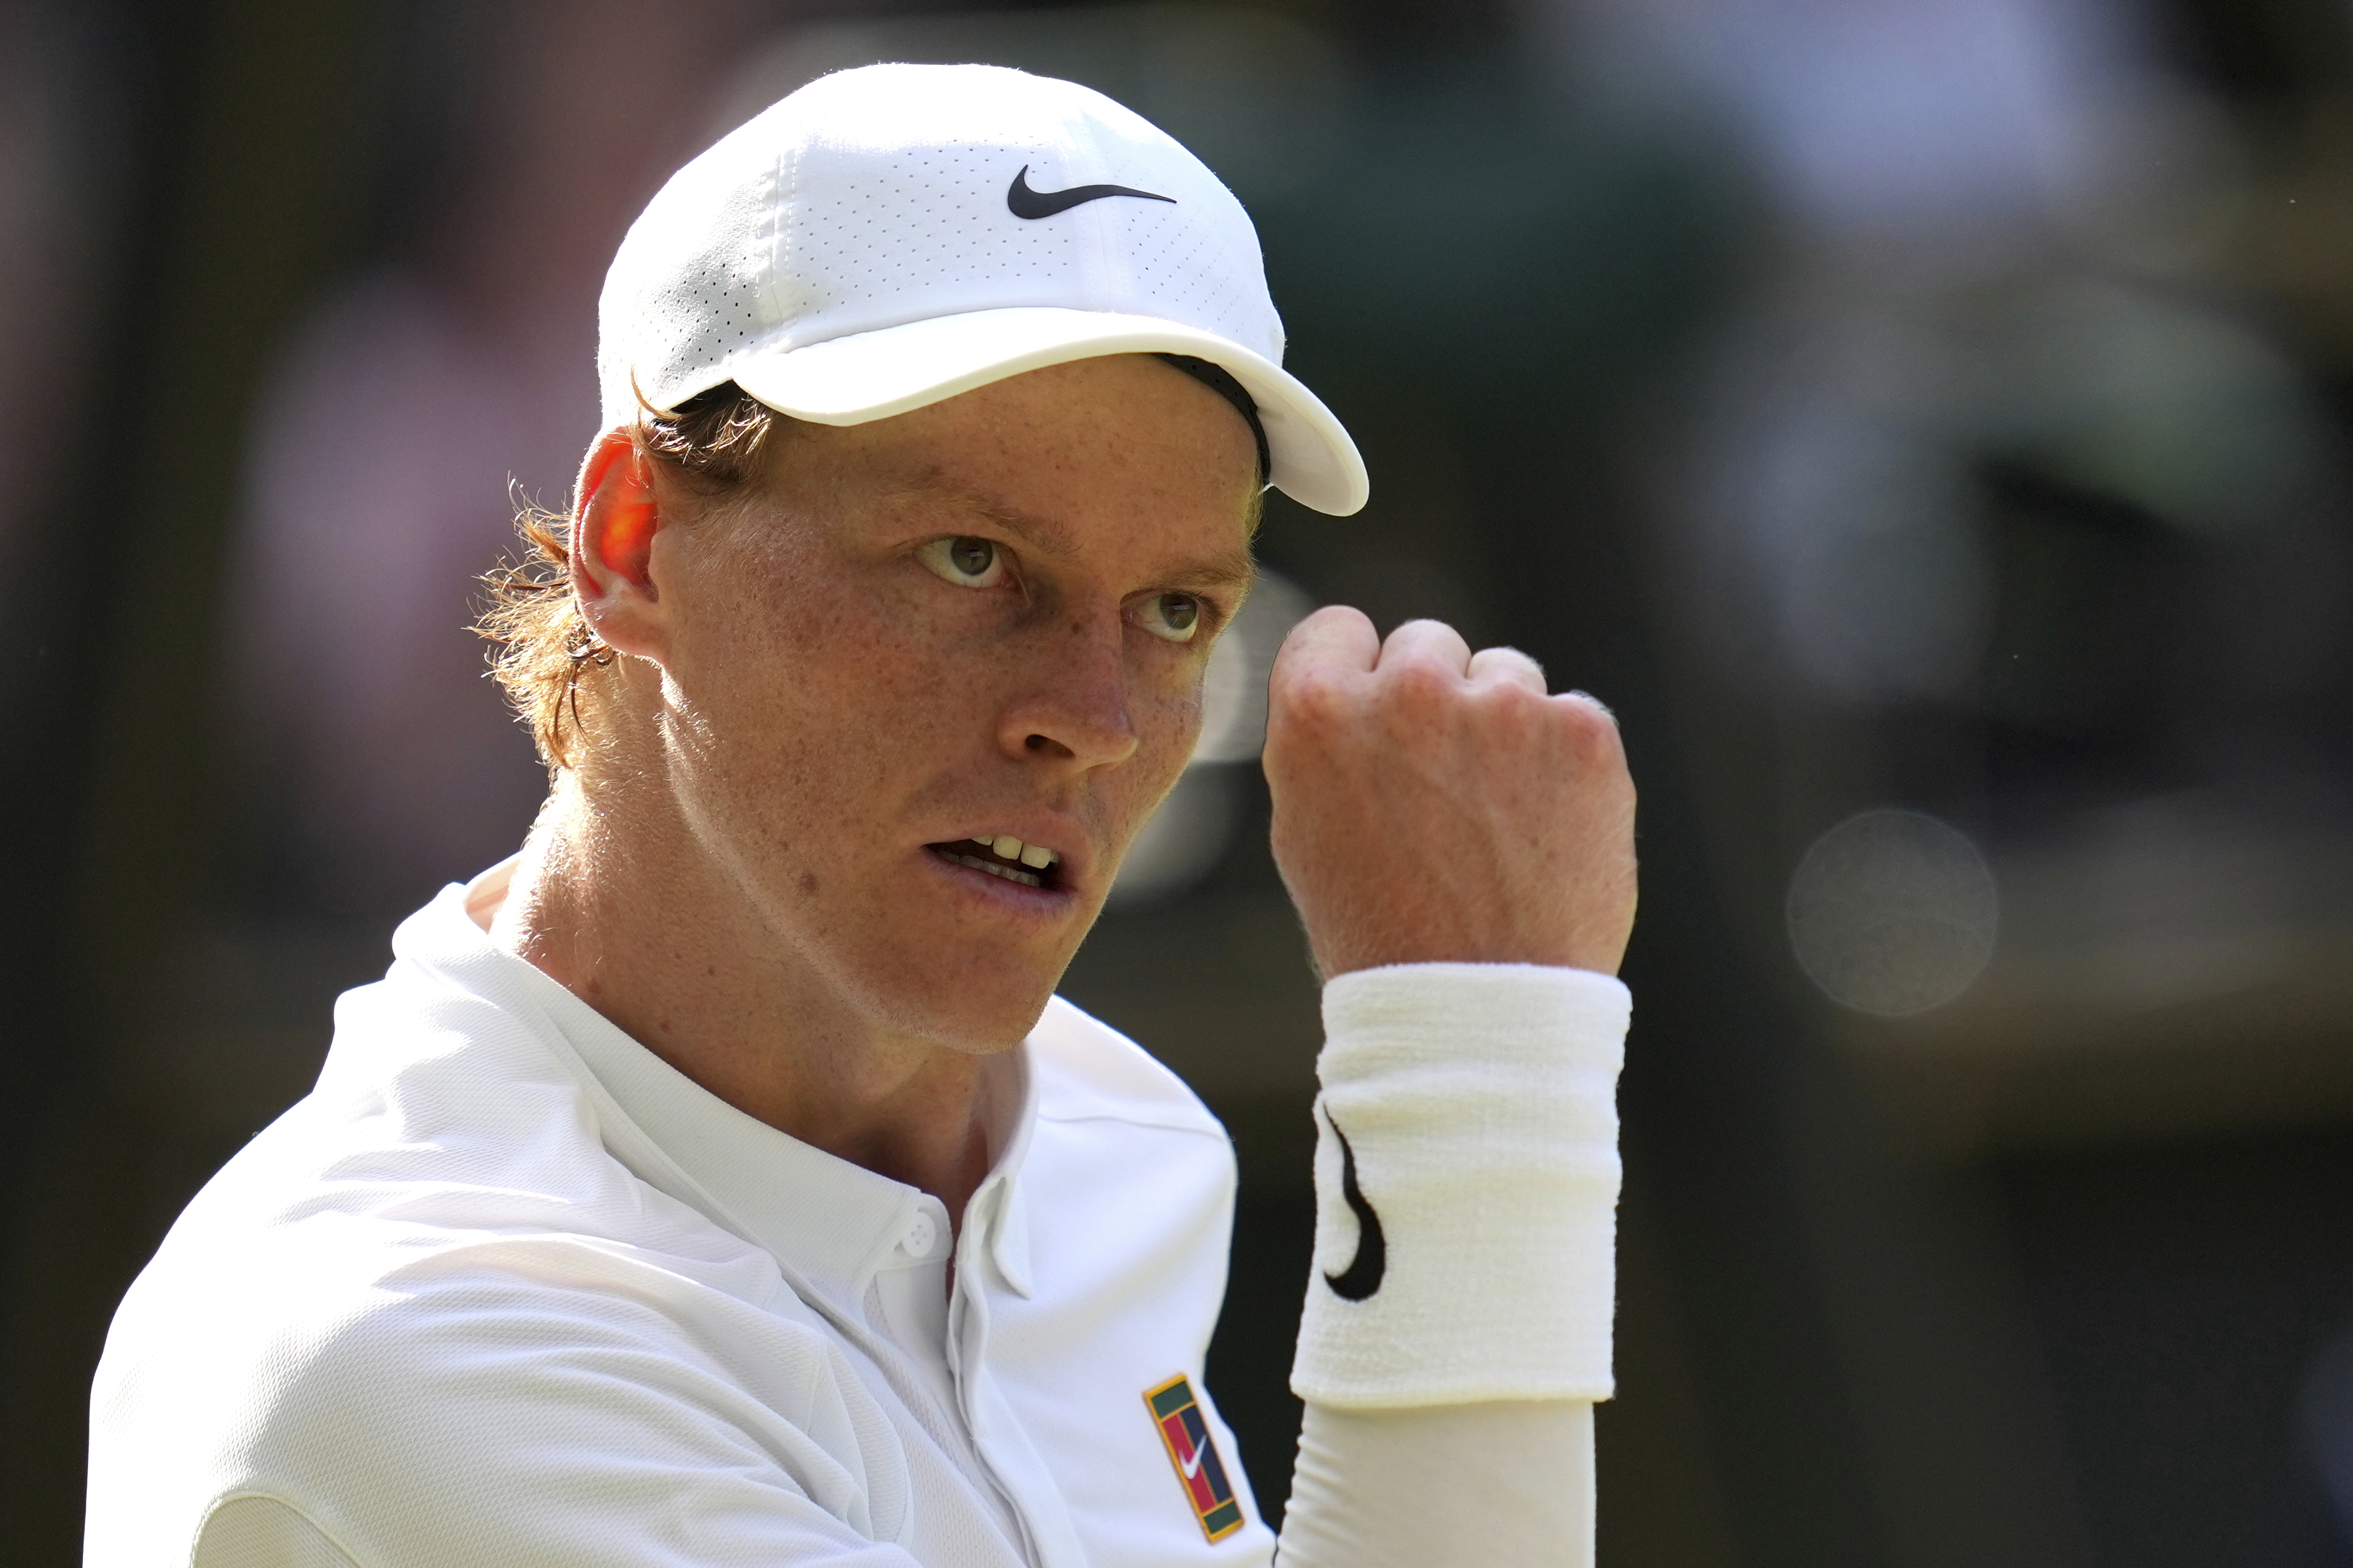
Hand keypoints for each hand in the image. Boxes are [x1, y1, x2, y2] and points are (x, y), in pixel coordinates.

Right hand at [1263, 609, 1636, 979]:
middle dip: (1437, 699)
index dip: (1358, 673)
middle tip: (1443, 791)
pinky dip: (1567, 764)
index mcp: (1316, 712)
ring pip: (1506, 676)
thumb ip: (1330, 741)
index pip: (1339, 628)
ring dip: (1505, 729)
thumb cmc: (1381, 934)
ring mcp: (1502, 707)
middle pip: (1427, 645)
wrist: (1479, 1010)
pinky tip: (1546, 831)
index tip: (1376, 718)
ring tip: (1497, 824)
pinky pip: (1573, 715)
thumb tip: (1365, 686)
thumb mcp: (1307, 830)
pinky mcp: (1582, 732)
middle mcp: (1407, 691)